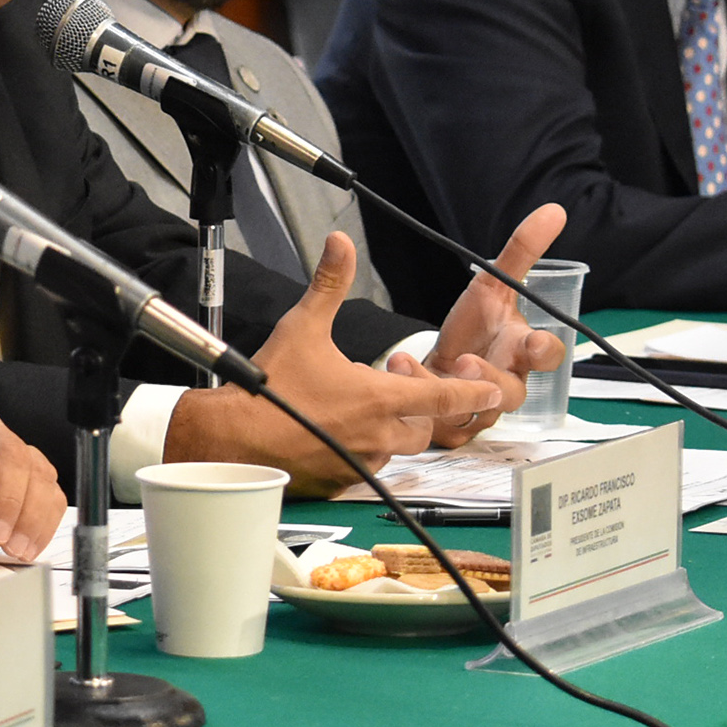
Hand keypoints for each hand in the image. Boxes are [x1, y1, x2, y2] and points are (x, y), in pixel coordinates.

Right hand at [165, 232, 503, 490]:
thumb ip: (329, 284)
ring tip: (360, 412)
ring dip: (388, 432)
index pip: (445, 396)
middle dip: (420, 412)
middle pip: (423, 428)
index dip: (473, 392)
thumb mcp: (304, 327)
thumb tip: (341, 245)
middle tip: (398, 395)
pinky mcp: (339, 481)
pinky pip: (364, 469)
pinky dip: (360, 452)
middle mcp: (378, 435)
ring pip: (394, 449)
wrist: (232, 436)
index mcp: (380, 398)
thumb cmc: (269, 388)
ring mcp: (359, 462)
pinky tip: (335, 435)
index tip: (493, 392)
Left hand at [395, 202, 569, 447]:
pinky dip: (414, 392)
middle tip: (466, 362)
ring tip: (412, 365)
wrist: (442, 364)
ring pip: (471, 410)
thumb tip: (553, 211)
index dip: (545, 352)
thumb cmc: (475, 329)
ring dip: (442, 388)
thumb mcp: (492, 286)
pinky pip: (436, 420)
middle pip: (511, 392)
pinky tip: (397, 368)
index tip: (532, 344)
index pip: (547, 357)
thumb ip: (520, 252)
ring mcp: (478, 408)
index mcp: (520, 351)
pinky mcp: (449, 425)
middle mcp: (504, 383)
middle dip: (488, 378)